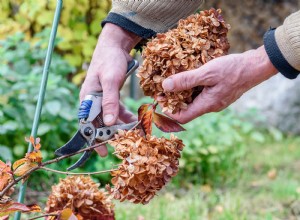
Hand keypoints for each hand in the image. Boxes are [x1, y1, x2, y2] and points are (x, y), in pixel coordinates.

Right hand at [80, 23, 140, 155]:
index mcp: (87, 99)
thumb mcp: (110, 81)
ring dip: (120, 127)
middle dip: (110, 135)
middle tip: (122, 144)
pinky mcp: (112, 96)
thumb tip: (108, 123)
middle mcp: (93, 102)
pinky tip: (134, 121)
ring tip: (131, 134)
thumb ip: (110, 101)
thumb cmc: (109, 61)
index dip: (95, 139)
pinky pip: (117, 111)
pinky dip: (125, 116)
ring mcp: (102, 100)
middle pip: (100, 124)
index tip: (103, 152)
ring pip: (110, 119)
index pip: (88, 124)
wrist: (115, 47)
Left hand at [161, 46, 277, 123]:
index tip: (158, 98)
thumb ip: (186, 80)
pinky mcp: (219, 93)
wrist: (256, 66)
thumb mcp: (207, 73)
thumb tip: (165, 87)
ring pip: (194, 100)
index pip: (182, 117)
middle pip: (187, 109)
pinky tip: (189, 76)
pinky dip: (193, 87)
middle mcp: (211, 106)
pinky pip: (202, 94)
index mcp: (207, 105)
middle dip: (173, 99)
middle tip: (163, 86)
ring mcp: (216, 100)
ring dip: (183, 92)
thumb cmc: (233, 69)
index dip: (168, 111)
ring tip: (174, 78)